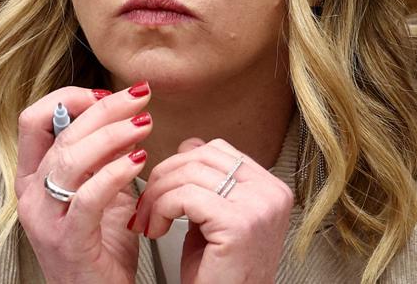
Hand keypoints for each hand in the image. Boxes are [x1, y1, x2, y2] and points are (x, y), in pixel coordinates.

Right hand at [15, 82, 153, 283]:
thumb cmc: (100, 250)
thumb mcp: (99, 194)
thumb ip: (103, 159)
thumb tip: (128, 120)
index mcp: (32, 178)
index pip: (33, 119)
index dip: (69, 98)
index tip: (106, 93)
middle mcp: (31, 195)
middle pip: (60, 133)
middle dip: (103, 108)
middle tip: (140, 98)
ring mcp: (45, 219)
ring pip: (71, 159)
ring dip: (112, 134)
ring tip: (144, 125)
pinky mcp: (68, 241)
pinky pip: (89, 196)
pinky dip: (116, 172)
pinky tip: (139, 161)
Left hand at [131, 137, 292, 283]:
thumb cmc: (219, 275)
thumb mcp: (214, 218)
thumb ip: (207, 182)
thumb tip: (187, 146)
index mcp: (271, 189)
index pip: (218, 150)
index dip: (180, 163)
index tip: (162, 189)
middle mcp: (272, 194)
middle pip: (201, 155)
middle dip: (163, 177)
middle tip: (145, 206)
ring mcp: (259, 206)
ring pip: (188, 173)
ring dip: (156, 196)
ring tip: (149, 222)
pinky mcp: (238, 223)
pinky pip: (184, 196)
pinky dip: (160, 210)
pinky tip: (156, 230)